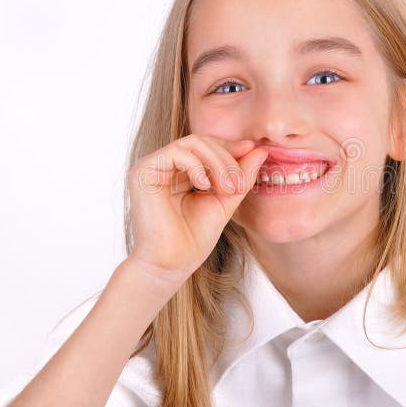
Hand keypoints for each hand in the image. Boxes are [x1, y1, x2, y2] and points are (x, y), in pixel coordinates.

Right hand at [126, 134, 267, 279]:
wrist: (171, 264)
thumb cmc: (193, 239)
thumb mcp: (225, 201)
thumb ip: (241, 176)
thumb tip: (261, 150)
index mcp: (178, 171)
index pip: (206, 146)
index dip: (230, 147)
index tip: (253, 151)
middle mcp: (163, 166)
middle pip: (201, 141)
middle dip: (227, 159)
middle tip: (240, 184)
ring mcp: (151, 167)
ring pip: (191, 143)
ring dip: (217, 163)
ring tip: (228, 189)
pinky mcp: (143, 172)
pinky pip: (176, 153)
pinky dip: (197, 166)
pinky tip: (205, 187)